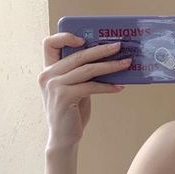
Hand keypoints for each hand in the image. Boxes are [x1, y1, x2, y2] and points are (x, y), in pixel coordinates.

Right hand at [39, 33, 131, 149]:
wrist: (64, 137)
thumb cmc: (72, 112)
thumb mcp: (74, 89)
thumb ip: (81, 75)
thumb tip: (107, 61)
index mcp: (48, 70)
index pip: (49, 44)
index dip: (65, 37)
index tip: (84, 39)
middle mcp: (48, 75)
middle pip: (78, 55)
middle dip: (102, 50)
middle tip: (120, 47)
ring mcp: (55, 85)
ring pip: (87, 69)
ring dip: (110, 66)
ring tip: (126, 64)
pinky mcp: (64, 96)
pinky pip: (91, 86)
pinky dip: (107, 86)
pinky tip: (119, 87)